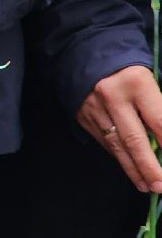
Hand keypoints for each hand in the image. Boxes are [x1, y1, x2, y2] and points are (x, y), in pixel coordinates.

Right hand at [78, 65, 161, 193]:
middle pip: (134, 139)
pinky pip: (104, 141)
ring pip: (116, 145)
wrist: (84, 51)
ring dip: (134, 169)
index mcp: (136, 83)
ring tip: (148, 187)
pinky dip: (119, 157)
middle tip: (161, 186)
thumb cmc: (126, 66)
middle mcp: (113, 97)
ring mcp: (94, 108)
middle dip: (150, 167)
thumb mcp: (150, 79)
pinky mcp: (82, 116)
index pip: (159, 121)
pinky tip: (131, 169)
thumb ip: (158, 107)